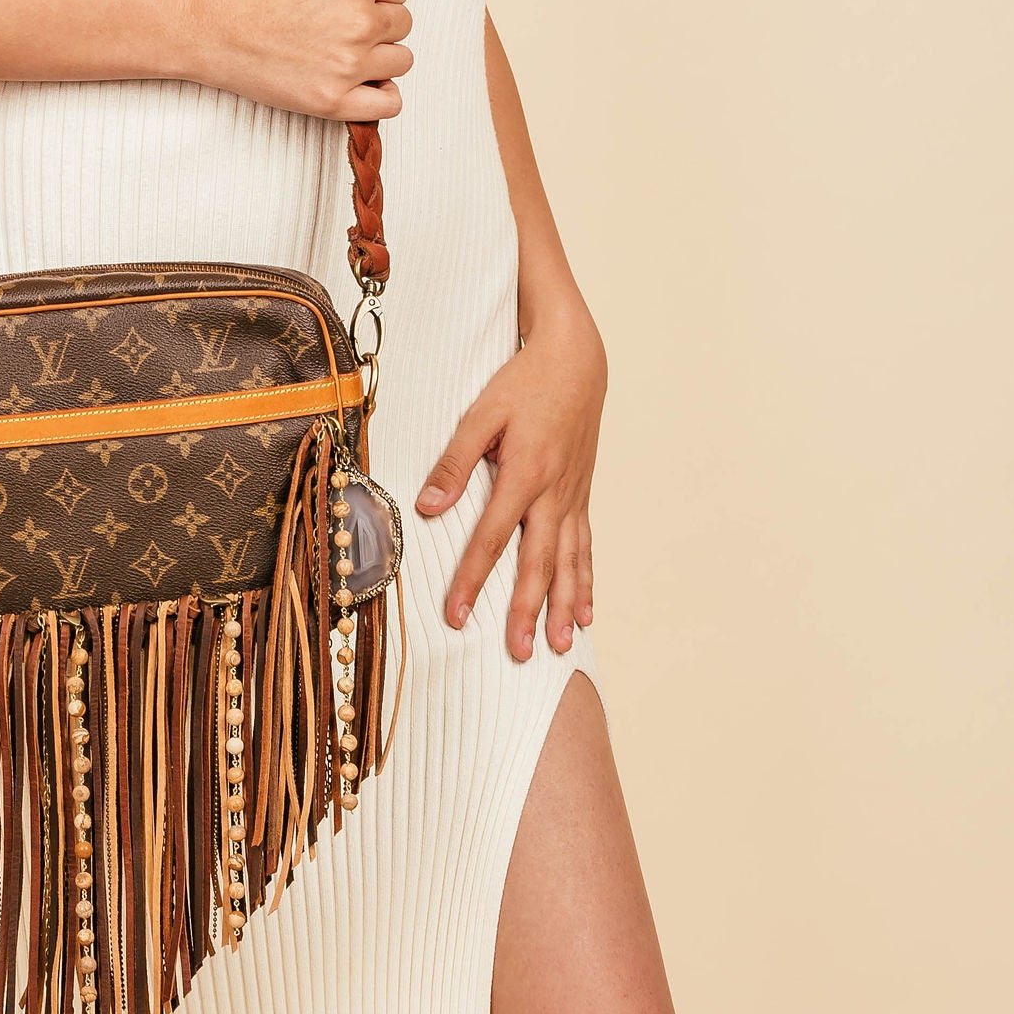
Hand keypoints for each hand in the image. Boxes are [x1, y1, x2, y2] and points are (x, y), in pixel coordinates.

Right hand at [189, 0, 439, 120]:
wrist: (213, 28)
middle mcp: (359, 21)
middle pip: (404, 24)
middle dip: (376, 23)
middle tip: (335, 24)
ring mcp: (348, 64)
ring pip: (402, 61)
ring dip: (379, 57)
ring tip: (340, 51)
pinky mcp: (334, 101)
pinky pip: (390, 104)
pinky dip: (380, 95)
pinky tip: (357, 83)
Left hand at [413, 306, 606, 659]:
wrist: (577, 361)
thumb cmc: (523, 383)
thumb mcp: (481, 413)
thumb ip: (455, 462)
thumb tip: (428, 506)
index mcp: (524, 473)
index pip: (492, 538)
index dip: (472, 579)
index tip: (457, 615)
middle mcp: (554, 492)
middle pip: (538, 562)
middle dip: (526, 610)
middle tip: (517, 652)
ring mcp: (573, 497)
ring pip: (569, 562)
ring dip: (561, 607)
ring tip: (558, 646)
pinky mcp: (581, 495)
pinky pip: (585, 547)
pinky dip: (585, 583)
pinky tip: (584, 613)